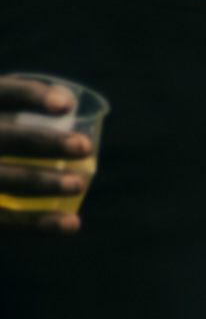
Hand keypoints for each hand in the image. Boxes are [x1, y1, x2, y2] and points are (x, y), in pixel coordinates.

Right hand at [0, 77, 91, 233]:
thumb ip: (13, 108)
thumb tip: (69, 101)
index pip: (1, 94)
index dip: (30, 96)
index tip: (68, 105)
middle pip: (4, 139)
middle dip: (45, 143)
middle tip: (85, 147)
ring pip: (4, 179)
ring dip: (44, 183)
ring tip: (79, 184)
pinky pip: (6, 219)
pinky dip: (39, 223)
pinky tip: (73, 223)